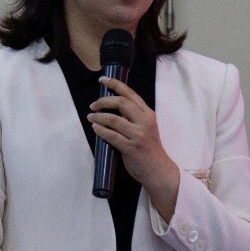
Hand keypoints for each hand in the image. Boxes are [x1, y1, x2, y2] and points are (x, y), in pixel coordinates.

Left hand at [88, 76, 179, 220]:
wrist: (158, 170)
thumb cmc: (149, 149)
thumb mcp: (145, 128)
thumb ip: (132, 117)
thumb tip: (111, 108)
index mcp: (148, 114)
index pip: (130, 94)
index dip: (115, 84)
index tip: (103, 80)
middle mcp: (145, 122)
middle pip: (121, 103)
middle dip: (104, 101)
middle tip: (93, 105)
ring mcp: (138, 135)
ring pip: (114, 119)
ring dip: (99, 116)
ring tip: (91, 117)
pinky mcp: (131, 148)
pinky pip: (112, 136)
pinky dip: (101, 130)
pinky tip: (95, 128)